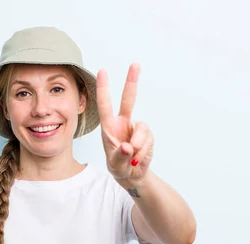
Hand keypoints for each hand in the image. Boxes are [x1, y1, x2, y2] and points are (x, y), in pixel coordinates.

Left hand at [96, 64, 153, 184]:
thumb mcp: (115, 165)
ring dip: (138, 147)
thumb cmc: (118, 167)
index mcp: (109, 127)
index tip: (102, 71)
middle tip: (135, 64)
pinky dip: (143, 153)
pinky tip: (138, 159)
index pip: (105, 105)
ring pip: (142, 131)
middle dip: (132, 81)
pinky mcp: (147, 135)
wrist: (132, 174)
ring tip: (132, 158)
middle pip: (129, 99)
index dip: (103, 89)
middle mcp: (123, 123)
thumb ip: (120, 157)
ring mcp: (136, 128)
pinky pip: (148, 141)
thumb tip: (128, 147)